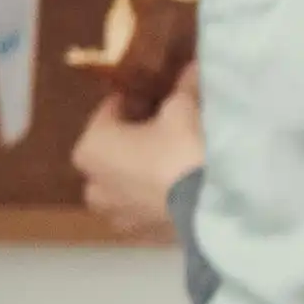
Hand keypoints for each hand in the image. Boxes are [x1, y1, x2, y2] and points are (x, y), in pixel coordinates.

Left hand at [74, 70, 204, 241]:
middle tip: (163, 125)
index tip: (152, 94)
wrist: (212, 205)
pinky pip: (143, 207)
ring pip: (124, 185)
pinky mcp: (140, 235)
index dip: (131, 101)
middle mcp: (93, 186)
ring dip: (140, 172)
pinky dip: (155, 197)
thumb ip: (182, 86)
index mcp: (90, 148)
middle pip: (110, 153)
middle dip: (131, 140)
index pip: (108, 113)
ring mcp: (115, 215)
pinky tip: (180, 187)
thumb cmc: (184, 147)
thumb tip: (191, 68)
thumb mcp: (182, 106)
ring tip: (172, 158)